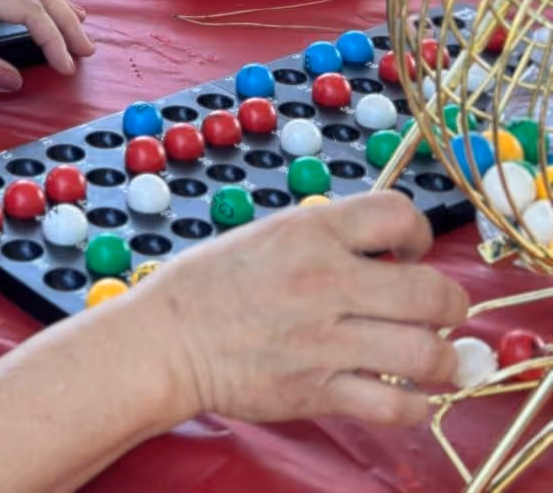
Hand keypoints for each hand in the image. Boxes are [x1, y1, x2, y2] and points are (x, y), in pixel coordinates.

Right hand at [147, 192, 466, 427]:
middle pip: (431, 292)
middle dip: (450, 304)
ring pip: (425, 353)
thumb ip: (328, 239)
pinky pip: (394, 405)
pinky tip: (409, 395)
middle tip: (439, 310)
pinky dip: (415, 404)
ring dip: (443, 359)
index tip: (411, 251)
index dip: (419, 233)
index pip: (399, 215)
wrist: (169, 338)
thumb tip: (386, 253)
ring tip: (435, 357)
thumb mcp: (270, 234)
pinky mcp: (317, 391)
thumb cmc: (214, 282)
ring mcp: (323, 340)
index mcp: (310, 232)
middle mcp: (324, 281)